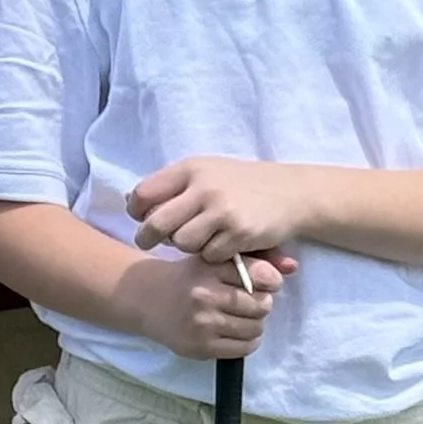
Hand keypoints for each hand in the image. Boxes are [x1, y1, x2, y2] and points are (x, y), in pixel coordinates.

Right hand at [123, 250, 292, 359]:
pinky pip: (244, 348)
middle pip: (261, 304)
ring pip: (255, 327)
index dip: (270, 281)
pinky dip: (247, 341)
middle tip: (250, 301)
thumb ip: (250, 260)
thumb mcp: (212, 259)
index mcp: (209, 267)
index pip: (258, 274)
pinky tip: (236, 331)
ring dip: (255, 323)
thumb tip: (293, 267)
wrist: (149, 299)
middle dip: (261, 303)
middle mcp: (205, 295)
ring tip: (241, 316)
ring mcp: (203, 323)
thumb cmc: (190, 276)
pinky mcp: (201, 347)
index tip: (268, 283)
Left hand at [128, 157, 317, 262]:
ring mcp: (222, 211)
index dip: (136, 210)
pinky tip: (223, 244)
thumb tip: (132, 200)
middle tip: (151, 242)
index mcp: (190, 168)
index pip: (145, 193)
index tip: (140, 218)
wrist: (290, 192)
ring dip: (186, 246)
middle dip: (148, 237)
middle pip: (157, 223)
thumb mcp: (207, 171)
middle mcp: (204, 187)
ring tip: (199, 237)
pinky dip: (212, 254)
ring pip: (182, 243)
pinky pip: (209, 255)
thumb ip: (174, 184)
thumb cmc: (241, 182)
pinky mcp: (239, 233)